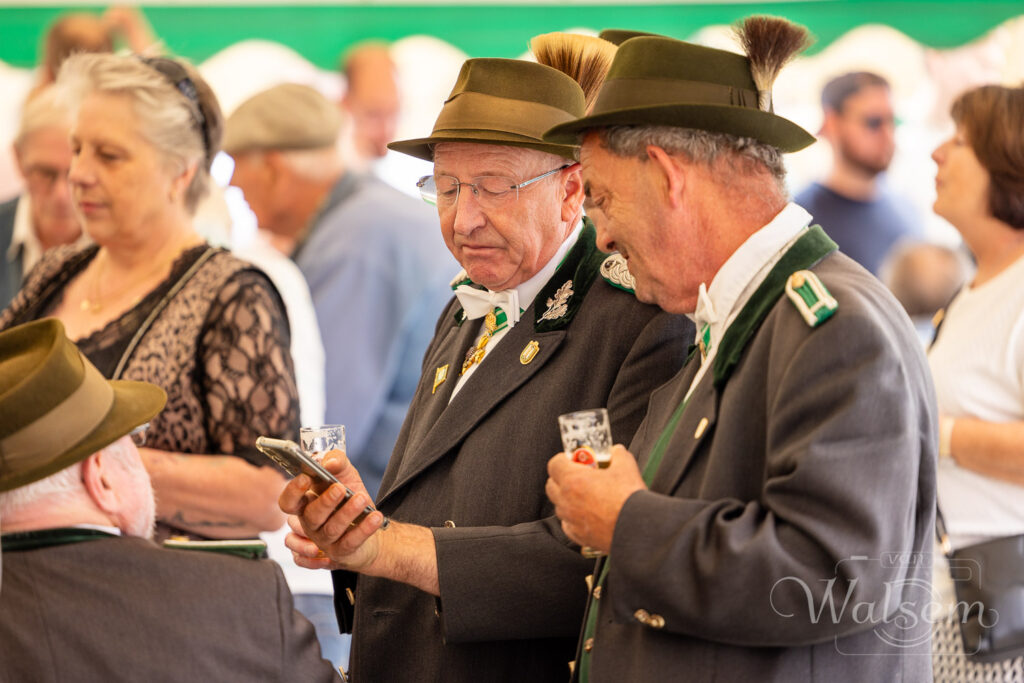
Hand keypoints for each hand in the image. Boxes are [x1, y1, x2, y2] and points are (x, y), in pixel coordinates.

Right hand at [278, 452, 385, 571]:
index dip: (293, 491)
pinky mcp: (342, 551)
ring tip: (362, 498)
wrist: (370, 520)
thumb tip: (329, 462)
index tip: (306, 478)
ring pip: (331, 529)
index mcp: (306, 504)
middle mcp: (311, 524)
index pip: (288, 502)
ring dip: (347, 513)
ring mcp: (325, 540)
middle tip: (340, 488)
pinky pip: (351, 542)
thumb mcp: (345, 472)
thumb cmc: (350, 495)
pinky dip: (364, 529)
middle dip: (325, 502)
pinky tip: (375, 517)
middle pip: (311, 516)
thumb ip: (336, 460)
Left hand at [546, 444, 645, 552]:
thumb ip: (618, 455)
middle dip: (561, 478)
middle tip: (578, 476)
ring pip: (559, 506)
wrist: (636, 527)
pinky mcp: (577, 535)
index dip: (562, 459)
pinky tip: (588, 514)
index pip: (554, 464)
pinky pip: (568, 524)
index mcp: (573, 480)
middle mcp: (566, 500)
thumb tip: (617, 451)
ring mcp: (570, 519)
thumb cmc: (628, 498)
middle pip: (551, 485)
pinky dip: (573, 518)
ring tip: (586, 496)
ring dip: (567, 499)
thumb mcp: (626, 466)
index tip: (572, 460)